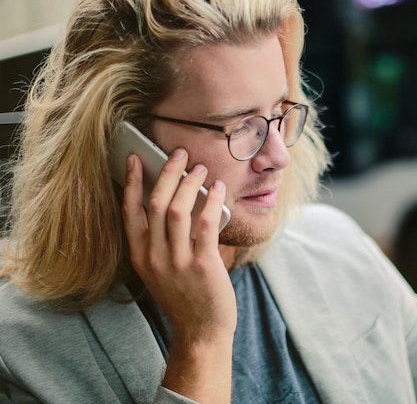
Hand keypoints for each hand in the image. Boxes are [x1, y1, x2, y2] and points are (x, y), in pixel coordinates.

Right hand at [122, 148, 234, 401]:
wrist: (201, 332)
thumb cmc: (185, 297)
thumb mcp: (161, 270)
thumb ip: (162, 241)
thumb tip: (179, 200)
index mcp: (140, 255)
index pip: (130, 211)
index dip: (132, 182)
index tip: (136, 159)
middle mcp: (153, 256)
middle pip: (155, 203)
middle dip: (167, 173)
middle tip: (179, 154)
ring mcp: (176, 261)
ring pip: (177, 209)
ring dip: (189, 182)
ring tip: (200, 168)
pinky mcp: (201, 264)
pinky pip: (204, 223)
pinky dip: (211, 201)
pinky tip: (218, 189)